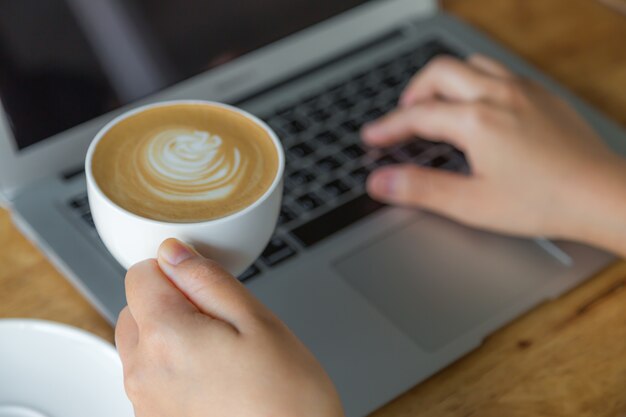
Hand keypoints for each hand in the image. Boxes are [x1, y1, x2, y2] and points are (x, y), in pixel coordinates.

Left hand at [115, 239, 343, 416]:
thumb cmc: (286, 398)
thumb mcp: (257, 320)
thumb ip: (207, 280)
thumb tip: (173, 252)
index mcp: (165, 336)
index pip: (139, 274)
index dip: (175, 272)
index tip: (204, 287)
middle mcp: (144, 372)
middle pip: (136, 309)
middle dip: (170, 304)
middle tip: (220, 323)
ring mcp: (146, 402)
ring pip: (142, 344)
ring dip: (170, 337)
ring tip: (221, 355)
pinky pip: (152, 377)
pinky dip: (174, 369)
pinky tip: (215, 380)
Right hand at [362, 54, 625, 244]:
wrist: (602, 196)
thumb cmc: (543, 202)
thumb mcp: (471, 204)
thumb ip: (420, 188)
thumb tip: (380, 182)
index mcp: (477, 120)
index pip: (417, 115)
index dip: (388, 127)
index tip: (371, 136)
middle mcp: (498, 94)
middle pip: (439, 72)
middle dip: (413, 92)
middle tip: (403, 118)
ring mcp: (523, 90)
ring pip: (470, 65)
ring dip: (444, 80)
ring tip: (436, 107)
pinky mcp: (542, 95)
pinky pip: (498, 71)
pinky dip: (473, 82)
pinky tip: (477, 108)